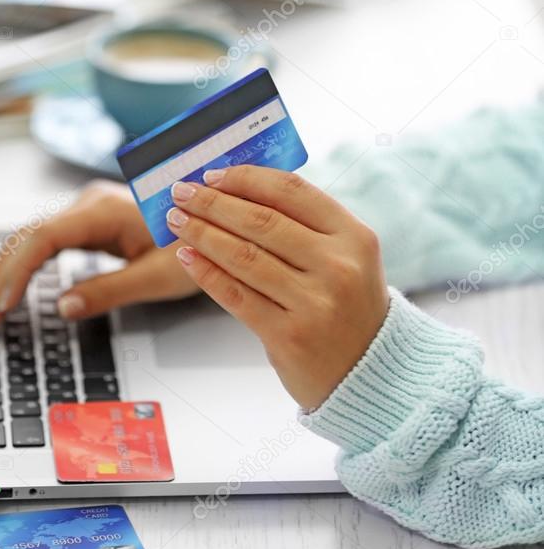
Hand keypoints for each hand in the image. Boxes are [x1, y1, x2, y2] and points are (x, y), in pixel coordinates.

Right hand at [0, 181, 198, 329]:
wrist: (219, 220)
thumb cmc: (195, 245)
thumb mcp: (158, 277)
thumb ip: (108, 291)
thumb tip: (62, 308)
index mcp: (105, 210)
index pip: (43, 237)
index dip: (17, 271)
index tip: (1, 304)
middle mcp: (91, 202)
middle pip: (29, 235)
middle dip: (2, 276)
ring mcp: (89, 209)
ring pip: (34, 236)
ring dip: (9, 270)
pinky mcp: (92, 220)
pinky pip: (48, 240)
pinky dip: (27, 264)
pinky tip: (12, 287)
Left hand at [165, 165, 388, 409]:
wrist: (371, 373)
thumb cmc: (348, 306)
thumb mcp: (345, 257)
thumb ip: (303, 224)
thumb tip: (235, 191)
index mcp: (354, 236)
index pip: (291, 191)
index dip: (245, 179)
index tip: (212, 175)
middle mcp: (338, 266)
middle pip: (262, 221)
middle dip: (213, 203)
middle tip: (182, 192)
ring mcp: (315, 303)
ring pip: (244, 256)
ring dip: (202, 233)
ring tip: (178, 221)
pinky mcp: (290, 336)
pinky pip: (236, 295)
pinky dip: (206, 273)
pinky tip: (188, 257)